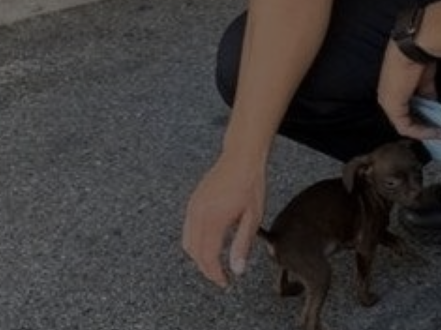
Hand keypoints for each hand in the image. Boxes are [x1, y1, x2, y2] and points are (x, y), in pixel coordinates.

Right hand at [182, 154, 265, 287]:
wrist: (241, 157)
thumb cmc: (250, 183)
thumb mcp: (253, 216)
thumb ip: (243, 244)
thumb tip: (238, 268)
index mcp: (214, 219)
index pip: (208, 257)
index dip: (215, 274)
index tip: (224, 282)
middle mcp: (198, 214)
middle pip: (195, 253)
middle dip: (206, 269)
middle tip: (220, 276)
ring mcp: (192, 207)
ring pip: (188, 243)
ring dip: (199, 257)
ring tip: (215, 263)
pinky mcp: (192, 202)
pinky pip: (187, 229)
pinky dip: (195, 242)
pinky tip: (209, 244)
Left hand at [377, 40, 440, 140]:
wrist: (413, 48)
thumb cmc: (417, 56)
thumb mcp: (424, 79)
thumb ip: (426, 93)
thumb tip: (432, 102)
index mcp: (391, 88)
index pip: (405, 108)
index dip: (421, 117)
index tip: (436, 122)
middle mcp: (385, 97)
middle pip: (404, 119)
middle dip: (424, 126)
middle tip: (439, 131)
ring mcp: (387, 103)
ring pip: (405, 125)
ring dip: (423, 131)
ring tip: (439, 133)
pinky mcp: (392, 107)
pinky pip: (406, 127)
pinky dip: (422, 131)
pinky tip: (435, 132)